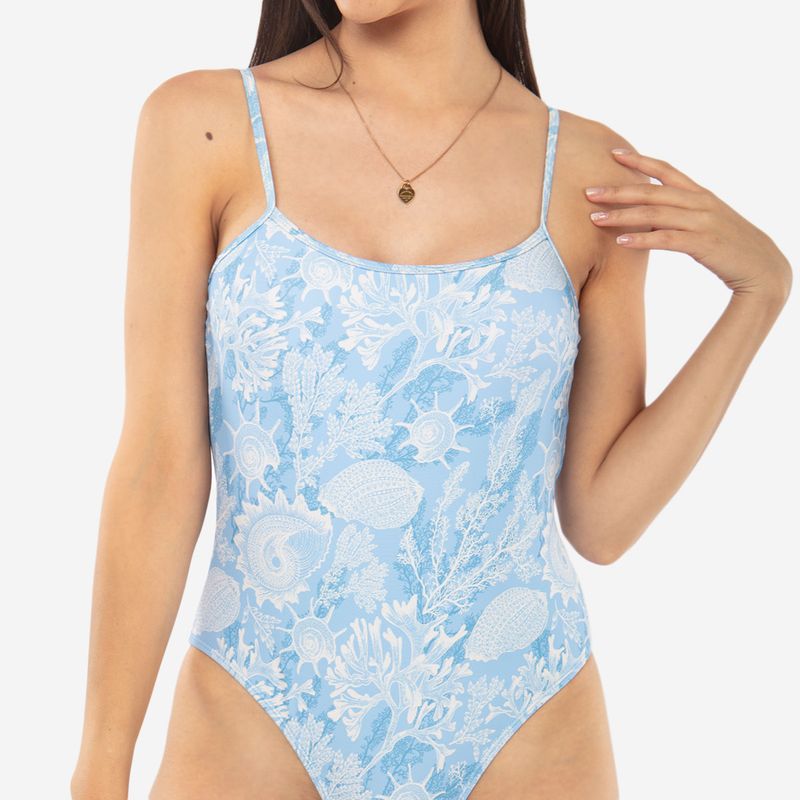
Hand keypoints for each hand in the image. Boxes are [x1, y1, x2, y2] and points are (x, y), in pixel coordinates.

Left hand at [585, 149, 791, 302]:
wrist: (762, 267)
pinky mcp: (702, 244)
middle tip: (588, 192)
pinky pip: (666, 239)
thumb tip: (649, 215)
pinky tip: (620, 242)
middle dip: (618, 190)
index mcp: (700, 194)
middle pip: (652, 191)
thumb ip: (681, 214)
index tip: (613, 153)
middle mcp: (700, 203)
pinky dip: (642, 239)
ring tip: (594, 218)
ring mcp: (702, 222)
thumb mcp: (705, 222)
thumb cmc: (729, 246)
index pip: (666, 170)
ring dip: (622, 215)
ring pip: (655, 213)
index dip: (639, 160)